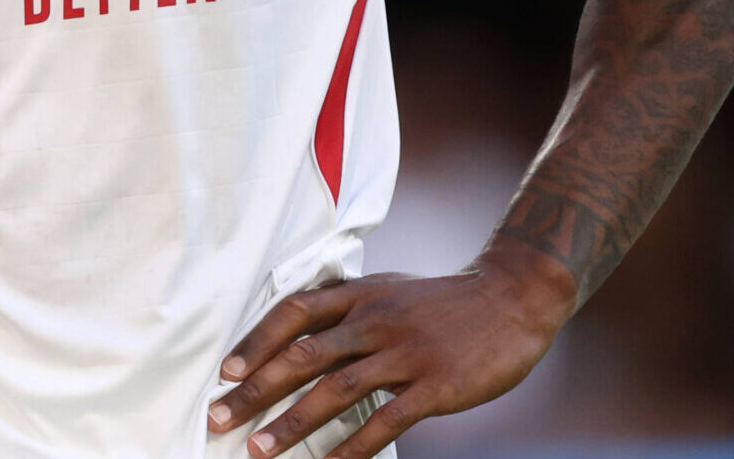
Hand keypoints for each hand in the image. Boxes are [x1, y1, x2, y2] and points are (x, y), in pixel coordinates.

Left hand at [206, 244, 575, 456]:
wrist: (513, 296)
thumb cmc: (445, 300)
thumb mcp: (390, 290)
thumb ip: (349, 311)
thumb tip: (299, 337)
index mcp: (361, 294)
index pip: (294, 313)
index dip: (256, 342)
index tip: (226, 371)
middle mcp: (375, 320)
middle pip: (302, 355)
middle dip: (255, 389)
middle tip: (219, 417)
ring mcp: (405, 353)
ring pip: (336, 391)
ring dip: (292, 423)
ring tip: (259, 449)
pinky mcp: (434, 385)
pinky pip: (385, 422)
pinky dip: (352, 449)